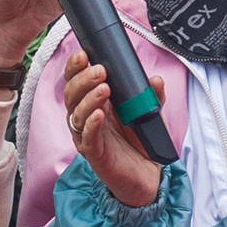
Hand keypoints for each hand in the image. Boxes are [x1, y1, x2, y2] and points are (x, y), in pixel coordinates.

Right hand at [61, 50, 165, 211]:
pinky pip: (87, 138)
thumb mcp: (149, 111)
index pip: (76, 80)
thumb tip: (155, 79)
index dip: (76, 67)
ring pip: (76, 114)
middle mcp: (85, 117)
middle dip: (83, 79)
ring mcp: (86, 135)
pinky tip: (99, 115)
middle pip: (72, 94)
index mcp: (93, 102)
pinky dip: (91, 125)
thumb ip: (151, 95)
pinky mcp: (94, 153)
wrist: (147, 173)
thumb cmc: (140, 139)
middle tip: (99, 70)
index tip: (83, 53)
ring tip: (104, 88)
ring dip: (88, 98)